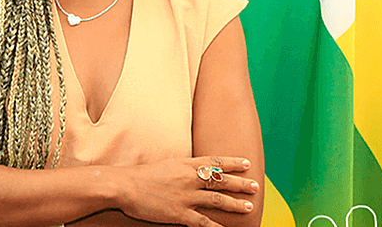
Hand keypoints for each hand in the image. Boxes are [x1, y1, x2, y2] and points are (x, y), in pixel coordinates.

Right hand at [115, 156, 257, 226]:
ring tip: (248, 207)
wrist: (125, 186)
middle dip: (240, 184)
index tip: (246, 163)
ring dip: (235, 204)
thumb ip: (182, 167)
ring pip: (217, 200)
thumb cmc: (142, 175)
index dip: (232, 163)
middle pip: (221, 181)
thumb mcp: (166, 164)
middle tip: (256, 186)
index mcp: (185, 164)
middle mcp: (189, 178)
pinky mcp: (179, 213)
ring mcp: (186, 196)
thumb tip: (194, 170)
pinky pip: (203, 222)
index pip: (215, 161)